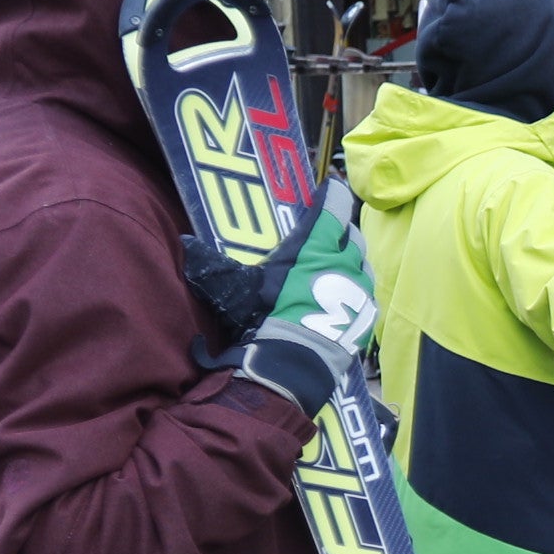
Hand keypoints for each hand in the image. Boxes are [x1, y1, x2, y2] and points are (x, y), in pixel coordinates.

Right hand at [212, 205, 377, 418]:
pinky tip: (345, 296)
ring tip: (337, 265)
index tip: (329, 190)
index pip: (334, 206)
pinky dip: (357, 289)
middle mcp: (345, 261)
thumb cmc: (265, 317)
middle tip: (327, 234)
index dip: (332, 194)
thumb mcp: (237, 287)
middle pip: (352, 234)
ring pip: (364, 262)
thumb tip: (186, 243)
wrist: (293, 363)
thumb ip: (214, 264)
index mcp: (317, 245)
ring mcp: (360, 289)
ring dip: (352, 260)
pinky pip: (367, 292)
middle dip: (341, 231)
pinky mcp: (367, 315)